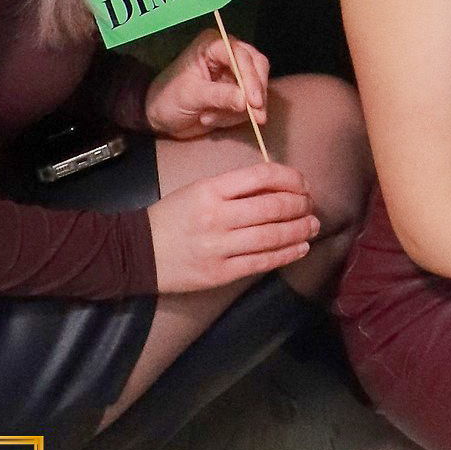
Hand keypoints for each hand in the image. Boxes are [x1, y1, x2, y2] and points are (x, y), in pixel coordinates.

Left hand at [144, 27, 268, 142]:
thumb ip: (220, 96)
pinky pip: (250, 104)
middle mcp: (227, 53)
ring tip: (209, 118)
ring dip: (239, 110)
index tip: (253, 102)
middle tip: (254, 117)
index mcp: (213, 45)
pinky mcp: (237, 91)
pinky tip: (212, 119)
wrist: (160, 116)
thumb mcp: (192, 96)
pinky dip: (236, 116)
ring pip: (257, 88)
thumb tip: (246, 101)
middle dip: (254, 94)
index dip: (250, 78)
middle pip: (257, 67)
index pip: (241, 56)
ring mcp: (234, 72)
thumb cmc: (169, 98)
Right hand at [147, 159, 317, 292]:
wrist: (138, 252)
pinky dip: (286, 254)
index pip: (261, 176)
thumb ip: (234, 188)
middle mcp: (217, 217)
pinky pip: (262, 262)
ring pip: (272, 236)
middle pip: (272, 206)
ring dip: (299, 229)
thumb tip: (277, 187)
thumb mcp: (198, 190)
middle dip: (300, 204)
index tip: (302, 182)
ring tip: (312, 225)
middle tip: (311, 204)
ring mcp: (219, 247)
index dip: (289, 178)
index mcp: (210, 189)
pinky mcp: (221, 273)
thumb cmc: (172, 217)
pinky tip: (300, 248)